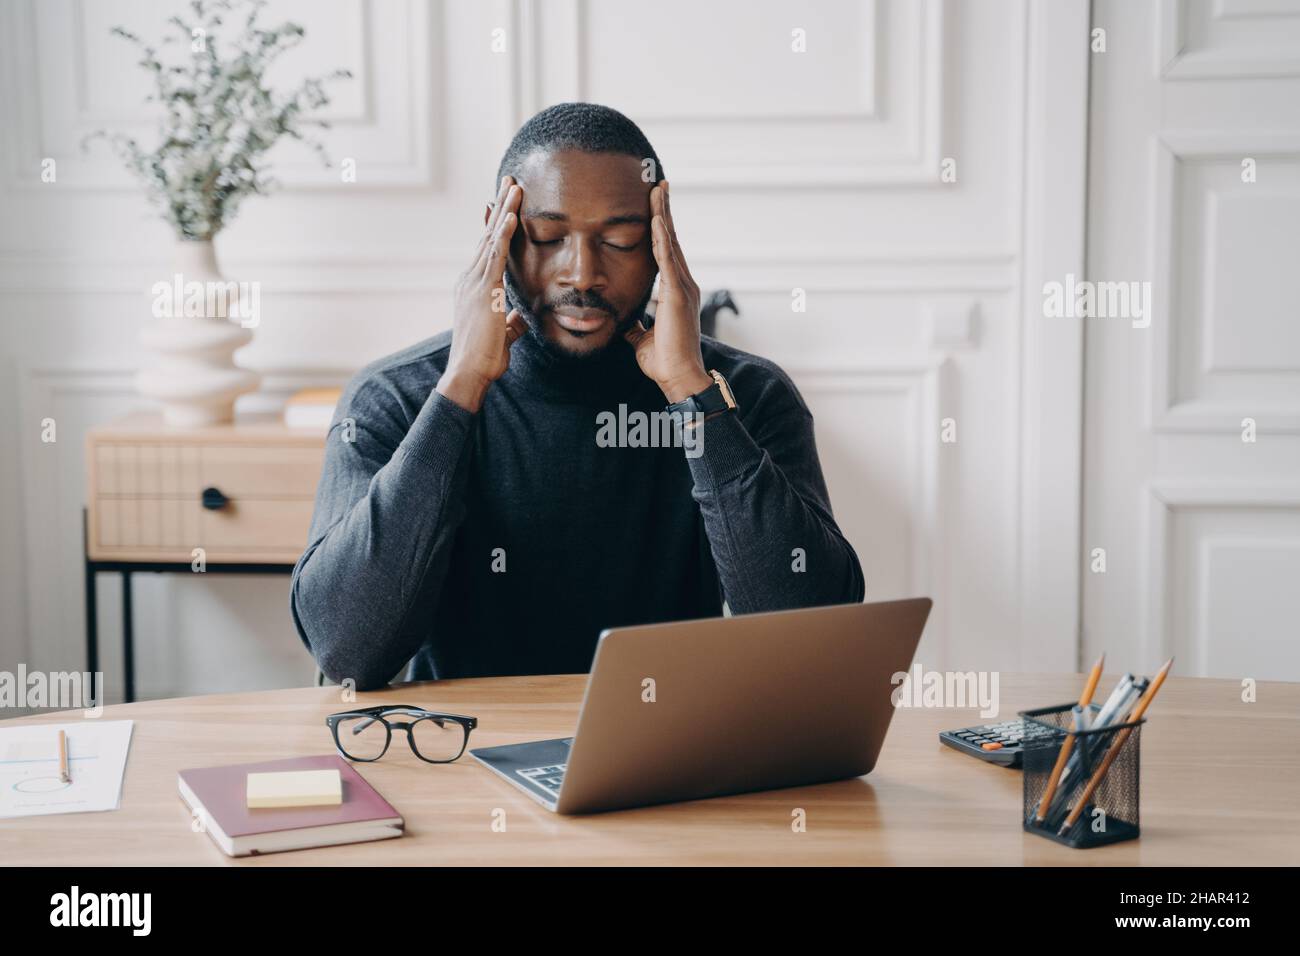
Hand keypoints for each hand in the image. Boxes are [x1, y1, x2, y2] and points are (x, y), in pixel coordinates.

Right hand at [438, 175, 529, 412]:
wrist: (469, 371)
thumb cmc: (484, 357)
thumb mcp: (503, 334)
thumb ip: (511, 322)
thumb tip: (521, 318)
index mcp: (474, 287)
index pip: (488, 249)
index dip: (497, 224)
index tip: (504, 203)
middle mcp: (470, 279)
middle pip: (488, 235)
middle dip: (500, 206)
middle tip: (509, 180)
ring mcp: (475, 283)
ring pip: (491, 239)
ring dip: (504, 211)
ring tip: (514, 186)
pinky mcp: (484, 291)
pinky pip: (495, 257)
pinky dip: (503, 235)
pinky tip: (511, 216)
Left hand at [624, 180, 711, 403]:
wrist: (678, 377)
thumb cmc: (663, 361)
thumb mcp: (642, 338)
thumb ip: (636, 325)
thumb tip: (625, 321)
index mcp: (675, 292)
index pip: (665, 252)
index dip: (660, 228)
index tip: (654, 207)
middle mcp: (683, 284)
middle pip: (672, 239)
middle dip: (664, 211)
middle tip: (658, 184)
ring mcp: (683, 287)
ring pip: (672, 243)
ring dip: (664, 215)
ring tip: (658, 190)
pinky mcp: (678, 295)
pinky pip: (669, 261)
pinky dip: (663, 239)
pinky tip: (657, 220)